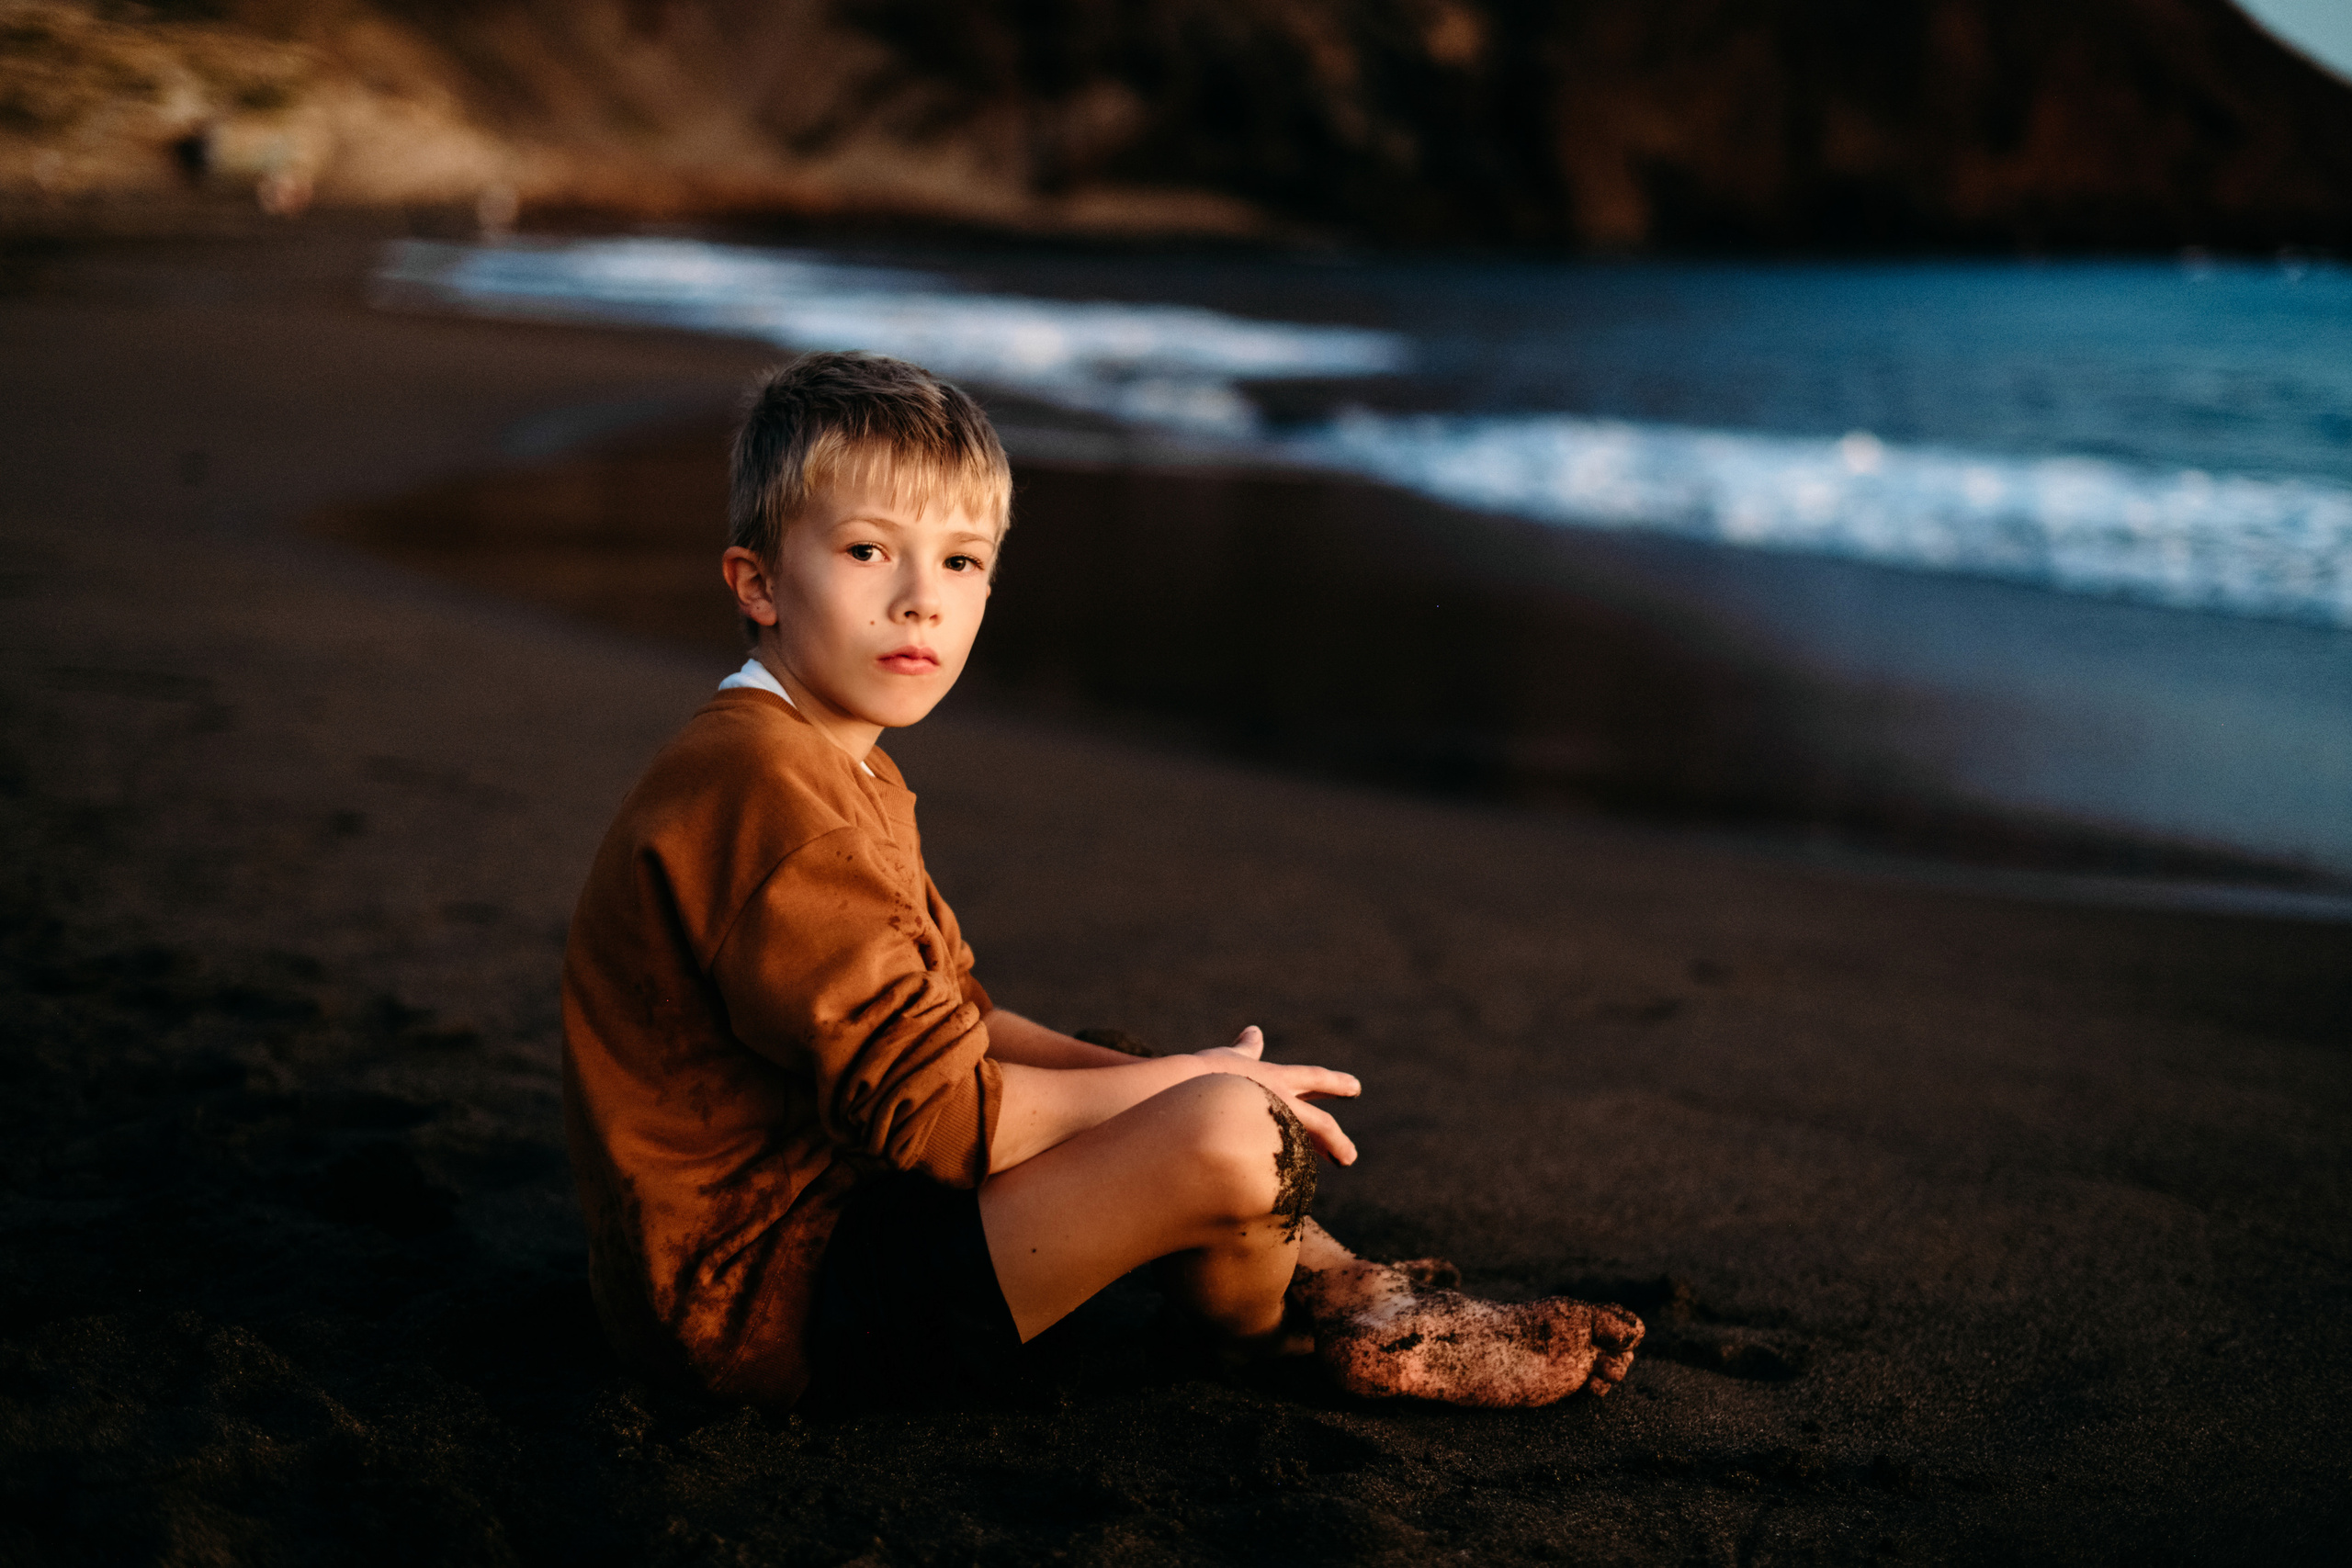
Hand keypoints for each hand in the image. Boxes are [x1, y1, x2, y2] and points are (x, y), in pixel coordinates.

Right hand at [1191, 1025, 1361, 1165]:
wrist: (1177, 1092)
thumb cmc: (1200, 1072)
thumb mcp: (1229, 1055)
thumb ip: (1245, 1048)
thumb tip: (1255, 1033)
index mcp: (1273, 1078)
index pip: (1312, 1080)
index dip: (1334, 1084)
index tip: (1355, 1088)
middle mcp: (1279, 1102)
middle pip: (1319, 1122)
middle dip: (1336, 1139)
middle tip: (1350, 1156)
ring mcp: (1270, 1128)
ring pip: (1306, 1146)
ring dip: (1326, 1153)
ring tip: (1342, 1164)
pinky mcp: (1256, 1152)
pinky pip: (1281, 1169)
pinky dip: (1289, 1177)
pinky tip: (1295, 1190)